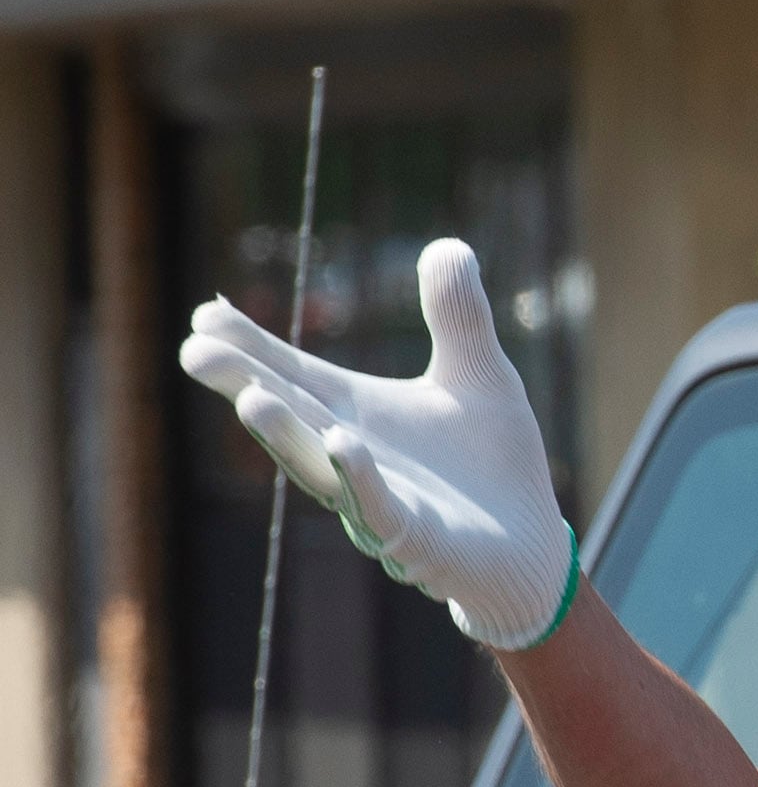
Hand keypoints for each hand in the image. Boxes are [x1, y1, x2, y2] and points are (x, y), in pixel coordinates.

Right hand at [179, 239, 578, 649]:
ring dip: (287, 434)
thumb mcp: (480, 373)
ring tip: (252, 398)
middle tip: (195, 350)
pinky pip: (380, 508)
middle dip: (245, 385)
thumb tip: (447, 245)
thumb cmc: (493, 460)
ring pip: (320, 466)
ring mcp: (378, 498)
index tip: (205, 313)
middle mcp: (352, 454)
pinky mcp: (415, 537)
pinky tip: (342, 443)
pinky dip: (359, 477)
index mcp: (358, 412)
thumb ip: (458, 315)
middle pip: (291, 416)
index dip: (252, 347)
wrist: (532, 541)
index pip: (294, 374)